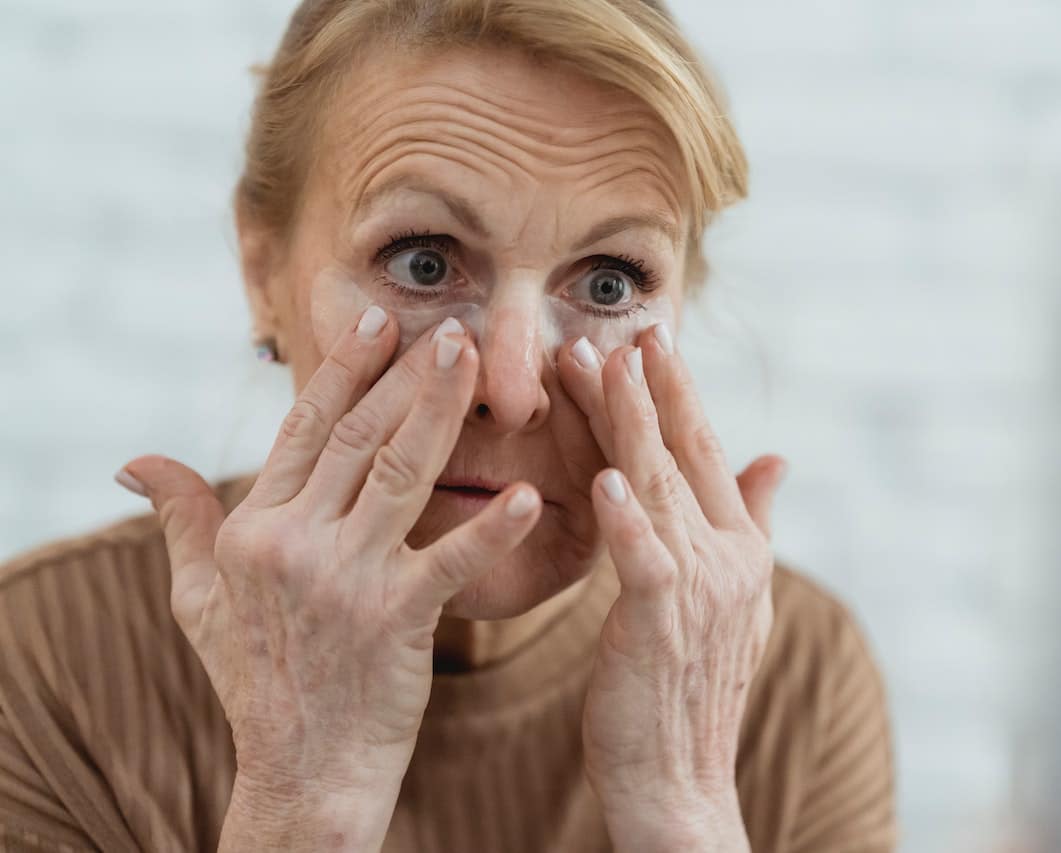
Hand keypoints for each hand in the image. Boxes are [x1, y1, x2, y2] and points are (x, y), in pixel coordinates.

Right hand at [117, 310, 541, 825]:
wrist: (303, 769)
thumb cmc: (256, 680)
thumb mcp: (199, 599)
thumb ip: (179, 521)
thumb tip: (135, 462)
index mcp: (254, 528)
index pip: (304, 429)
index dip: (342, 369)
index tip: (377, 318)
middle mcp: (296, 542)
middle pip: (361, 436)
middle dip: (406, 373)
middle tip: (450, 324)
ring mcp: (346, 579)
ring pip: (403, 472)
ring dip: (441, 410)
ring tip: (476, 360)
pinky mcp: (397, 619)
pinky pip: (451, 560)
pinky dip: (492, 529)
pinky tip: (529, 496)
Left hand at [556, 326, 785, 848]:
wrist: (680, 780)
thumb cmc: (691, 687)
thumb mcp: (735, 597)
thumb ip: (752, 521)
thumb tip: (775, 457)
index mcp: (739, 547)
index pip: (706, 454)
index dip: (680, 395)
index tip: (653, 340)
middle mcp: (727, 558)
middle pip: (685, 456)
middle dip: (656, 387)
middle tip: (628, 328)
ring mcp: (698, 588)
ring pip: (660, 488)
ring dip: (631, 424)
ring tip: (604, 366)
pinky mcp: (660, 622)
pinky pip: (644, 558)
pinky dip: (627, 517)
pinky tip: (605, 477)